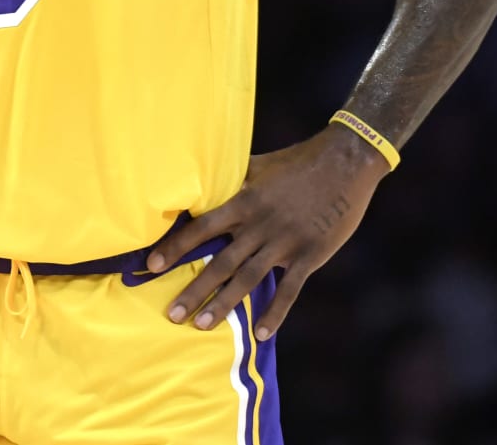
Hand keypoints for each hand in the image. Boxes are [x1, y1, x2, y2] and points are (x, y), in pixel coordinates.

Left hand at [144, 127, 387, 340]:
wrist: (344, 163)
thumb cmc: (297, 162)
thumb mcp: (258, 165)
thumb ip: (231, 178)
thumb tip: (201, 180)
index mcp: (245, 201)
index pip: (202, 227)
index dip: (176, 246)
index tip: (152, 265)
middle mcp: (260, 225)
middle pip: (220, 262)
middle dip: (194, 290)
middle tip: (172, 314)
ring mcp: (285, 242)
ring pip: (248, 279)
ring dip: (224, 305)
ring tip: (202, 325)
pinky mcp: (310, 254)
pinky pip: (289, 289)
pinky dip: (275, 312)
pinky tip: (261, 334)